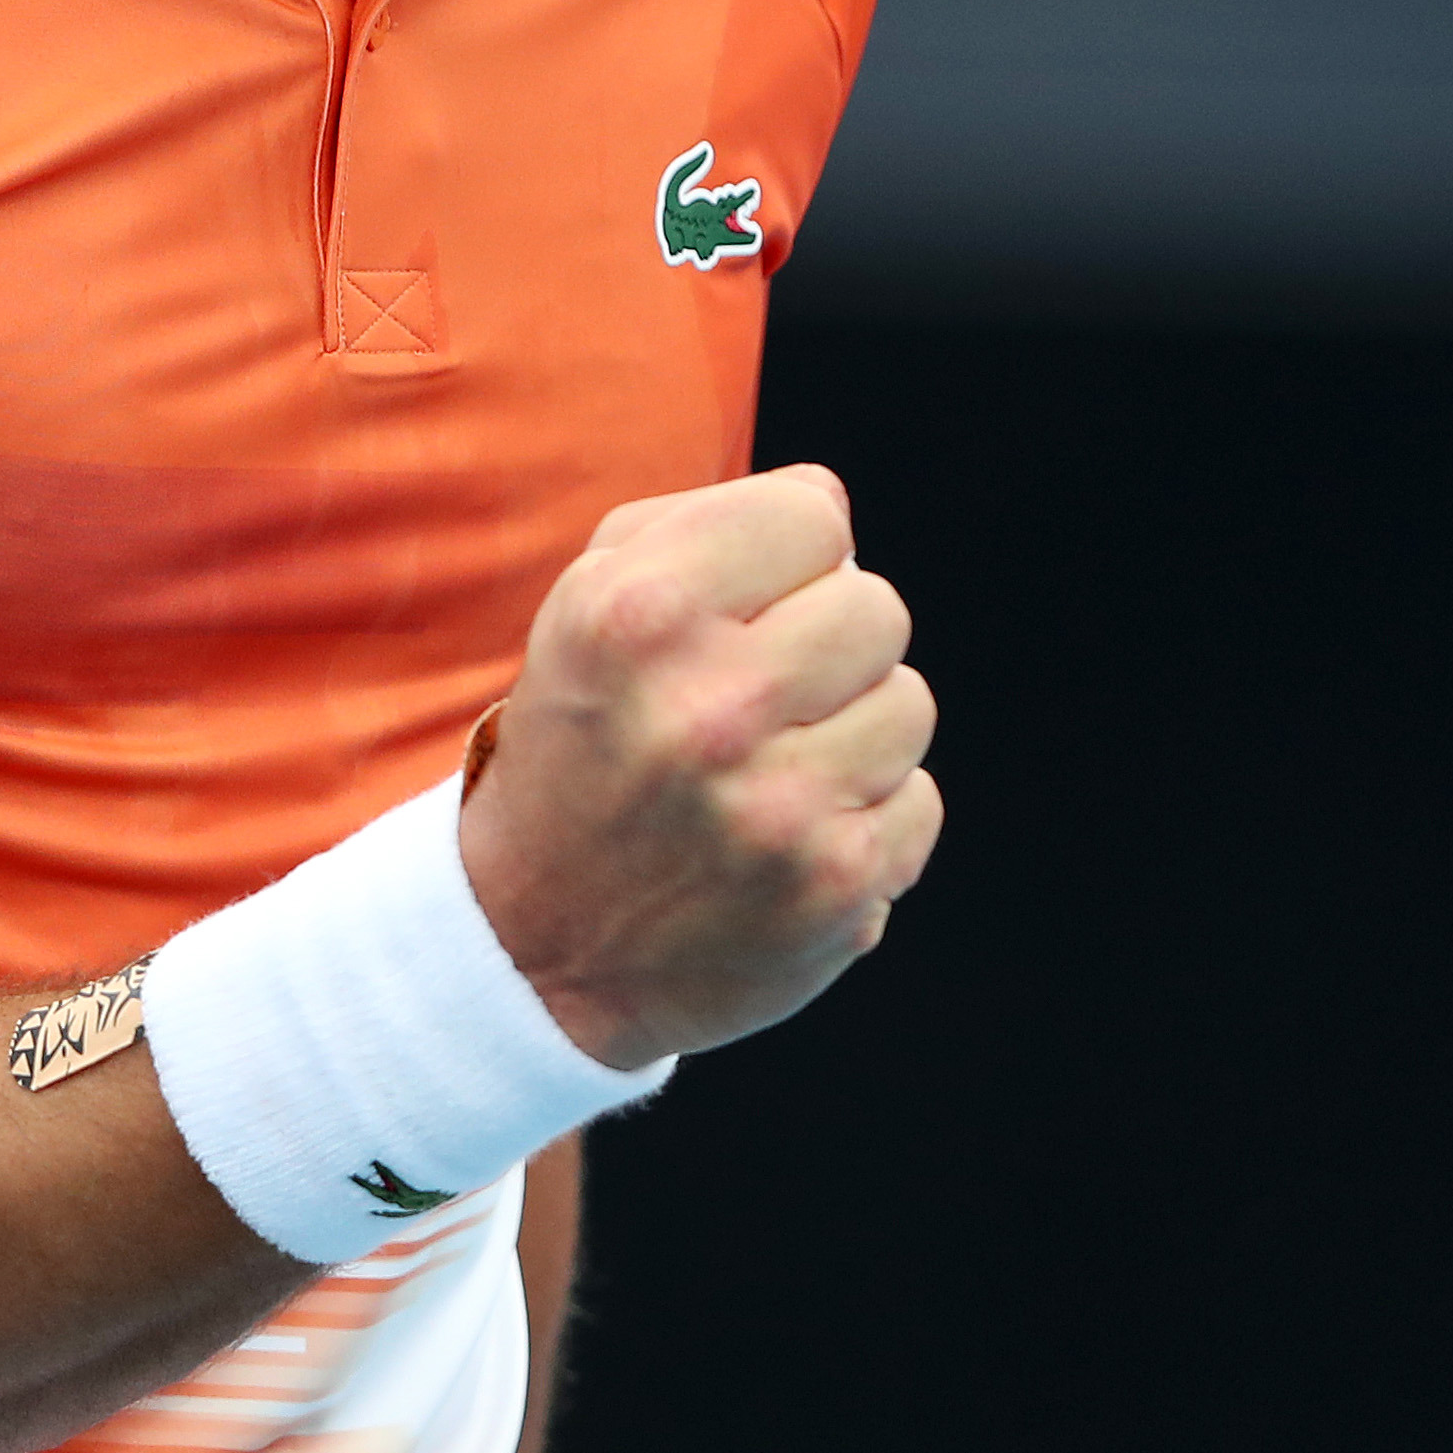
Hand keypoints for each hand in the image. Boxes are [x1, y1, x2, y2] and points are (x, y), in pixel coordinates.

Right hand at [454, 464, 941, 1070]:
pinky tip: (793, 833)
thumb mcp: (585, 604)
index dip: (788, 552)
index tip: (748, 601)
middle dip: (827, 640)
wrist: (534, 945)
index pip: (813, 515)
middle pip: (876, 607)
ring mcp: (779, 808)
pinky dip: (865, 817)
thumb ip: (701, 523)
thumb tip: (830, 507)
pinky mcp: (835, 890)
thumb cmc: (583, 739)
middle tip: (763, 690)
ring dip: (853, 728)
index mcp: (637, 615)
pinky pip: (918, 802)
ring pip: (909, 703)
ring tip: (776, 763)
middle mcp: (708, 709)